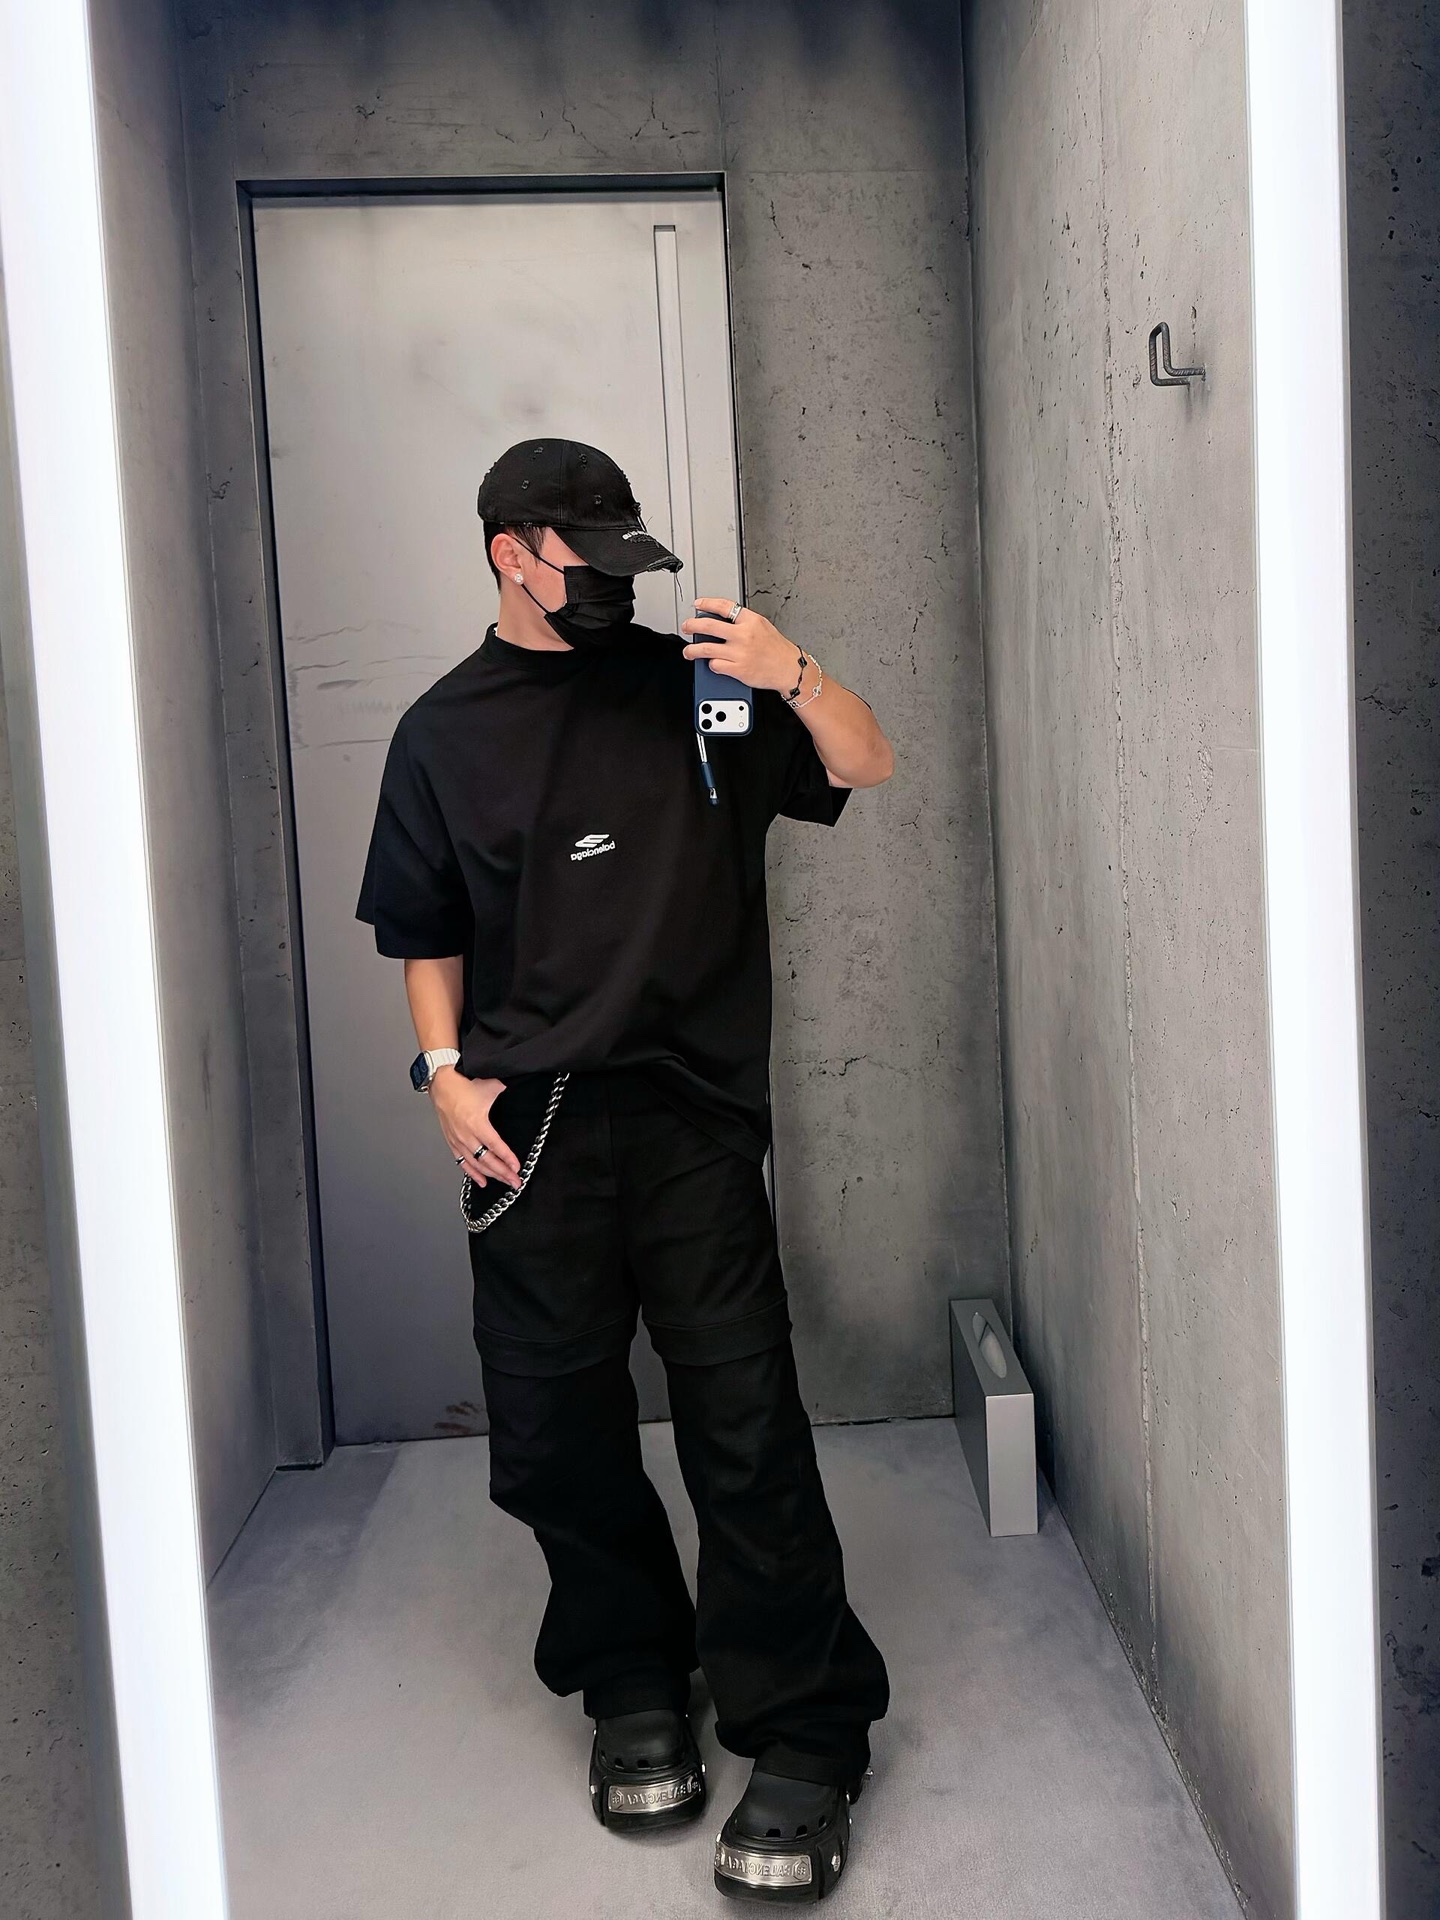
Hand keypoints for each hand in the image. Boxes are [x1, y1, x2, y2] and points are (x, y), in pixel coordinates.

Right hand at [428, 1068, 521, 1188]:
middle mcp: (466, 1135)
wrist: (441, 1084)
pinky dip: (473, 1173)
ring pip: (476, 1164)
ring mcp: (458, 1140)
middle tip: (516, 1181)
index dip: (507, 1158)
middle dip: (503, 1173)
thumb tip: (520, 1090)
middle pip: (487, 1160)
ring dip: (492, 1175)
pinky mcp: (452, 1141)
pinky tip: (482, 1181)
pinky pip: (463, 1162)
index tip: (517, 1167)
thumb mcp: (491, 1085)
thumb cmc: (464, 1085)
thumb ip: (507, 1090)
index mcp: (476, 1122)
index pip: (495, 1146)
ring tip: (505, 1182)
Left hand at [681, 598, 807, 693]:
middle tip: (686, 627)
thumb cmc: (777, 649)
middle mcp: (743, 635)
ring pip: (706, 649)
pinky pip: (715, 665)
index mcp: (750, 620)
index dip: (707, 603)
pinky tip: (713, 664)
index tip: (697, 604)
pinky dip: (711, 665)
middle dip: (692, 626)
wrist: (789, 668)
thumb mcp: (762, 625)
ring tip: (688, 651)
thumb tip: (721, 620)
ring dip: (692, 650)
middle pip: (708, 626)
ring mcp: (739, 653)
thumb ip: (743, 622)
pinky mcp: (738, 670)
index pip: (723, 606)